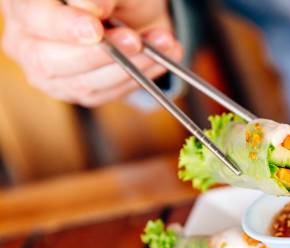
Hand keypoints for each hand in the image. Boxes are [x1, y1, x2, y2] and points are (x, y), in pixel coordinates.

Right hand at [1, 0, 182, 106]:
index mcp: (25, 4)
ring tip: (162, 45)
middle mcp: (27, 40)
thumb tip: (91, 8)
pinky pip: (104, 93)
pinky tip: (160, 60)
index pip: (35, 18)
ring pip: (82, 82)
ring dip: (129, 66)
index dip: (65, 27)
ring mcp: (49, 71)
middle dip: (100, 54)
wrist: (130, 10)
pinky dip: (137, 78)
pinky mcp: (76, 91)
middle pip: (49, 59)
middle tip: (135, 41)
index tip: (95, 29)